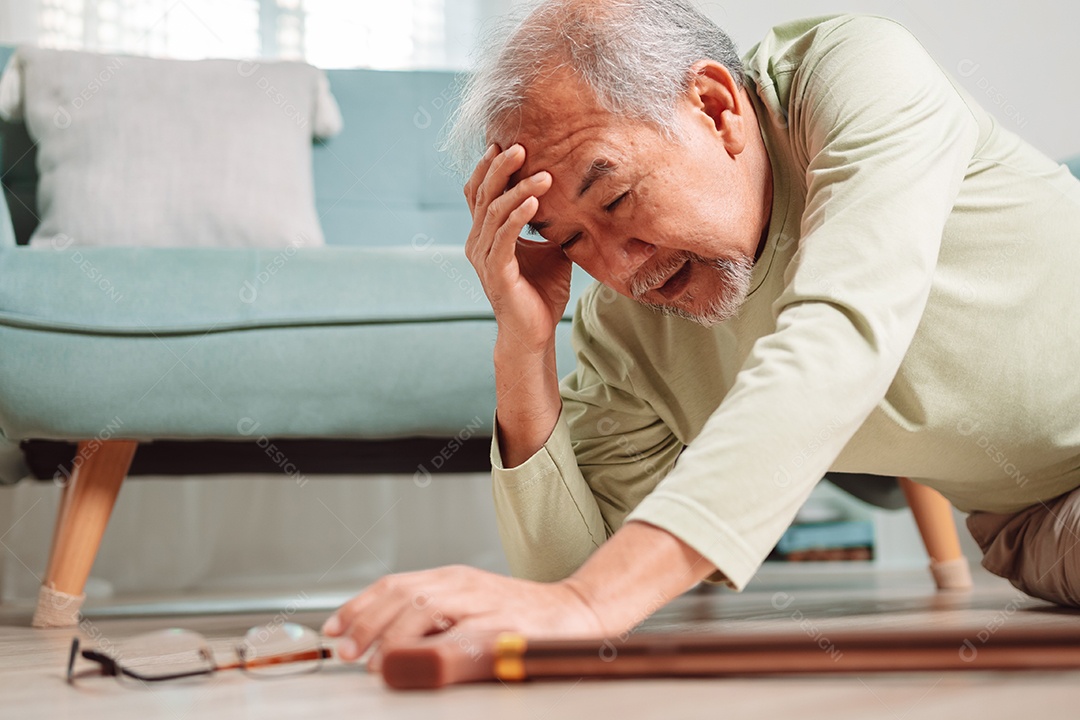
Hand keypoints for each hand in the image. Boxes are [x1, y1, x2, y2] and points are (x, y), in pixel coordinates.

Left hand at [322, 565, 604, 669]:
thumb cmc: (520, 616)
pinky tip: (413, 665)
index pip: (394, 583)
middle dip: (366, 622)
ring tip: (375, 662)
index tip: (334, 630)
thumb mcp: (469, 606)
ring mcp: (484, 604)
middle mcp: (464, 585)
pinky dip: (430, 652)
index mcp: (453, 578)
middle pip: (402, 593)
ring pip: (424, 607)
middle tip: (347, 651)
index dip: (358, 606)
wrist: (576, 611)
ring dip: (391, 636)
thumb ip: (430, 618)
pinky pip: (459, 639)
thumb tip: (379, 645)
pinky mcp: (502, 629)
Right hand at [464, 144, 572, 352]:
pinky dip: (518, 216)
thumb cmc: (541, 291)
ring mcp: (484, 257)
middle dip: (501, 167)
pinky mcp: (496, 272)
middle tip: (521, 146)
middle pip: (482, 194)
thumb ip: (553, 223)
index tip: (506, 142)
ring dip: (519, 190)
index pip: (480, 192)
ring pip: (494, 212)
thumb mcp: (551, 248)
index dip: (489, 166)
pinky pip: (504, 237)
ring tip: (544, 174)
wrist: (534, 332)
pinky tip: (535, 202)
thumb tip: (578, 196)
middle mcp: (478, 242)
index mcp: (486, 234)